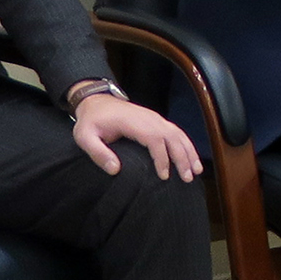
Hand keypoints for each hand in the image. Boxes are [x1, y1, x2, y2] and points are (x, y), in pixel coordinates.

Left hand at [72, 92, 202, 182]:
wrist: (95, 101)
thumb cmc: (91, 121)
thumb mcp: (84, 137)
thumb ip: (97, 152)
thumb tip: (115, 170)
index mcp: (132, 121)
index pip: (154, 138)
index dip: (162, 157)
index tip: (163, 176)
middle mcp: (148, 118)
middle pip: (171, 136)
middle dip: (182, 157)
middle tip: (187, 178)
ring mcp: (154, 118)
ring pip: (178, 134)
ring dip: (188, 152)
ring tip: (196, 171)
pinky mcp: (157, 121)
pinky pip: (176, 132)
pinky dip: (186, 145)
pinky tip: (192, 158)